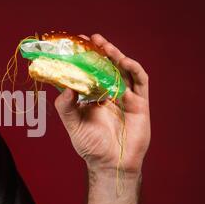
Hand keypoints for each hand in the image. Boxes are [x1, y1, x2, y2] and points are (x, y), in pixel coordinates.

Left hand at [55, 34, 150, 175]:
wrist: (112, 165)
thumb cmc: (91, 147)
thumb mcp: (73, 126)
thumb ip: (66, 107)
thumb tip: (64, 87)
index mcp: (92, 98)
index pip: (88, 73)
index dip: (82, 60)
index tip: (74, 45)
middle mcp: (109, 94)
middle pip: (106, 67)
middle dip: (99, 52)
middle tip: (90, 39)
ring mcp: (125, 97)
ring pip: (122, 71)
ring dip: (115, 56)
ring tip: (105, 46)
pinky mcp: (140, 103)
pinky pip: (140, 82)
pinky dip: (133, 69)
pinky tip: (123, 61)